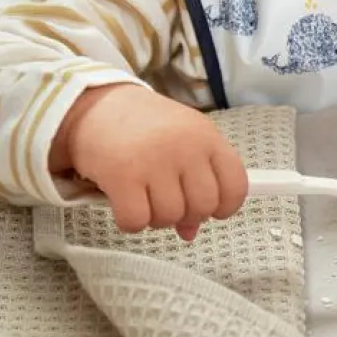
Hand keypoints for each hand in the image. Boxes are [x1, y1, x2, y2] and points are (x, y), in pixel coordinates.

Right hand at [50, 83, 248, 240]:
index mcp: (208, 136)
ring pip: (170, 217)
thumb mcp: (181, 143)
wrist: (99, 104)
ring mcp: (155, 160)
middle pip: (203, 207)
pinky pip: (137, 221)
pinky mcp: (122, 175)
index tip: (211, 209)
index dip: (225, 206)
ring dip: (156, 217)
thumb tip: (191, 232)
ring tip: (144, 196)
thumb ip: (195, 182)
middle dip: (186, 214)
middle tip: (168, 200)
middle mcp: (186, 147)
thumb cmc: (146, 128)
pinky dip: (131, 221)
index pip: (236, 186)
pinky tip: (125, 201)